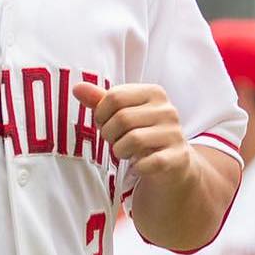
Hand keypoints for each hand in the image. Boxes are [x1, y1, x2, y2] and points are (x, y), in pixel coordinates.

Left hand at [73, 82, 189, 178]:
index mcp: (154, 92)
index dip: (101, 113)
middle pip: (122, 118)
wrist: (173, 162)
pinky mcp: (176, 157)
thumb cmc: (142, 133)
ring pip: (133, 140)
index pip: (115, 96)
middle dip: (109, 134)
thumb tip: (77, 88)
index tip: (105, 124)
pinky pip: (147, 162)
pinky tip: (138, 165)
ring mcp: (174, 134)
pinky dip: (136, 167)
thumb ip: (101, 100)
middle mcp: (168, 110)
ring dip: (119, 150)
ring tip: (125, 151)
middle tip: (113, 140)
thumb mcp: (122, 113)